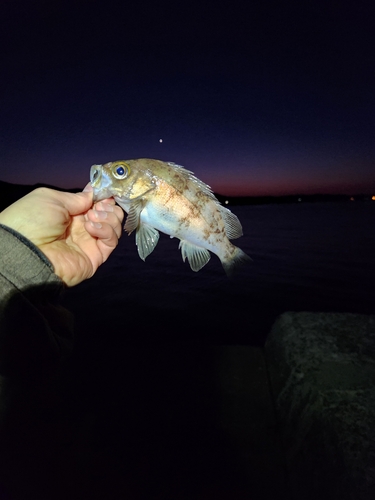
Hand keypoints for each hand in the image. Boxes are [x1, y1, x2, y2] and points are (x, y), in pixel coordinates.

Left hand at [0, 185, 123, 285]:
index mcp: (70, 214)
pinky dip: (106, 231)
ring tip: (92, 216)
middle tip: (99, 206)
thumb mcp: (52, 198)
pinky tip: (91, 227)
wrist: (27, 250)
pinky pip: (110, 242)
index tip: (107, 191)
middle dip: (108, 207)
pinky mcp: (95, 257)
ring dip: (108, 217)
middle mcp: (82, 228)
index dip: (103, 197)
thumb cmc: (34, 219)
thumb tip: (93, 193)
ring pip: (113, 228)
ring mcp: (89, 243)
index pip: (95, 204)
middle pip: (109, 215)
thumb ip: (77, 198)